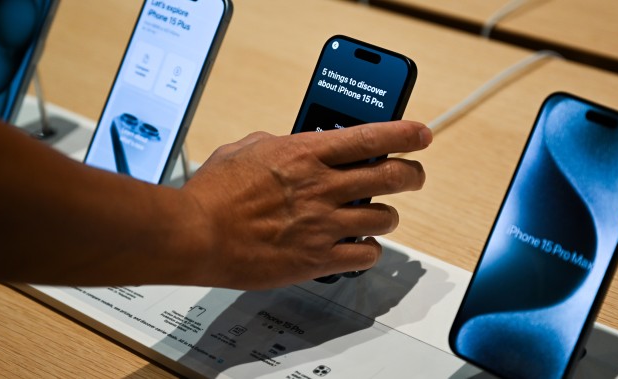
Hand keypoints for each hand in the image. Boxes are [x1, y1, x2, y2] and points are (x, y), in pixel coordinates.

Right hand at [181, 120, 430, 288]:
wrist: (196, 236)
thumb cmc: (213, 194)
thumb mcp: (245, 150)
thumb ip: (278, 144)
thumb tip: (294, 143)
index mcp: (306, 154)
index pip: (372, 137)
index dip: (406, 134)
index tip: (421, 135)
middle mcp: (322, 187)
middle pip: (392, 177)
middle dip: (411, 175)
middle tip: (411, 176)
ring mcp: (323, 225)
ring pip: (385, 218)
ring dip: (387, 215)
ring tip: (377, 215)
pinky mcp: (317, 259)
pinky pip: (366, 255)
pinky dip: (369, 250)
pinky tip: (359, 246)